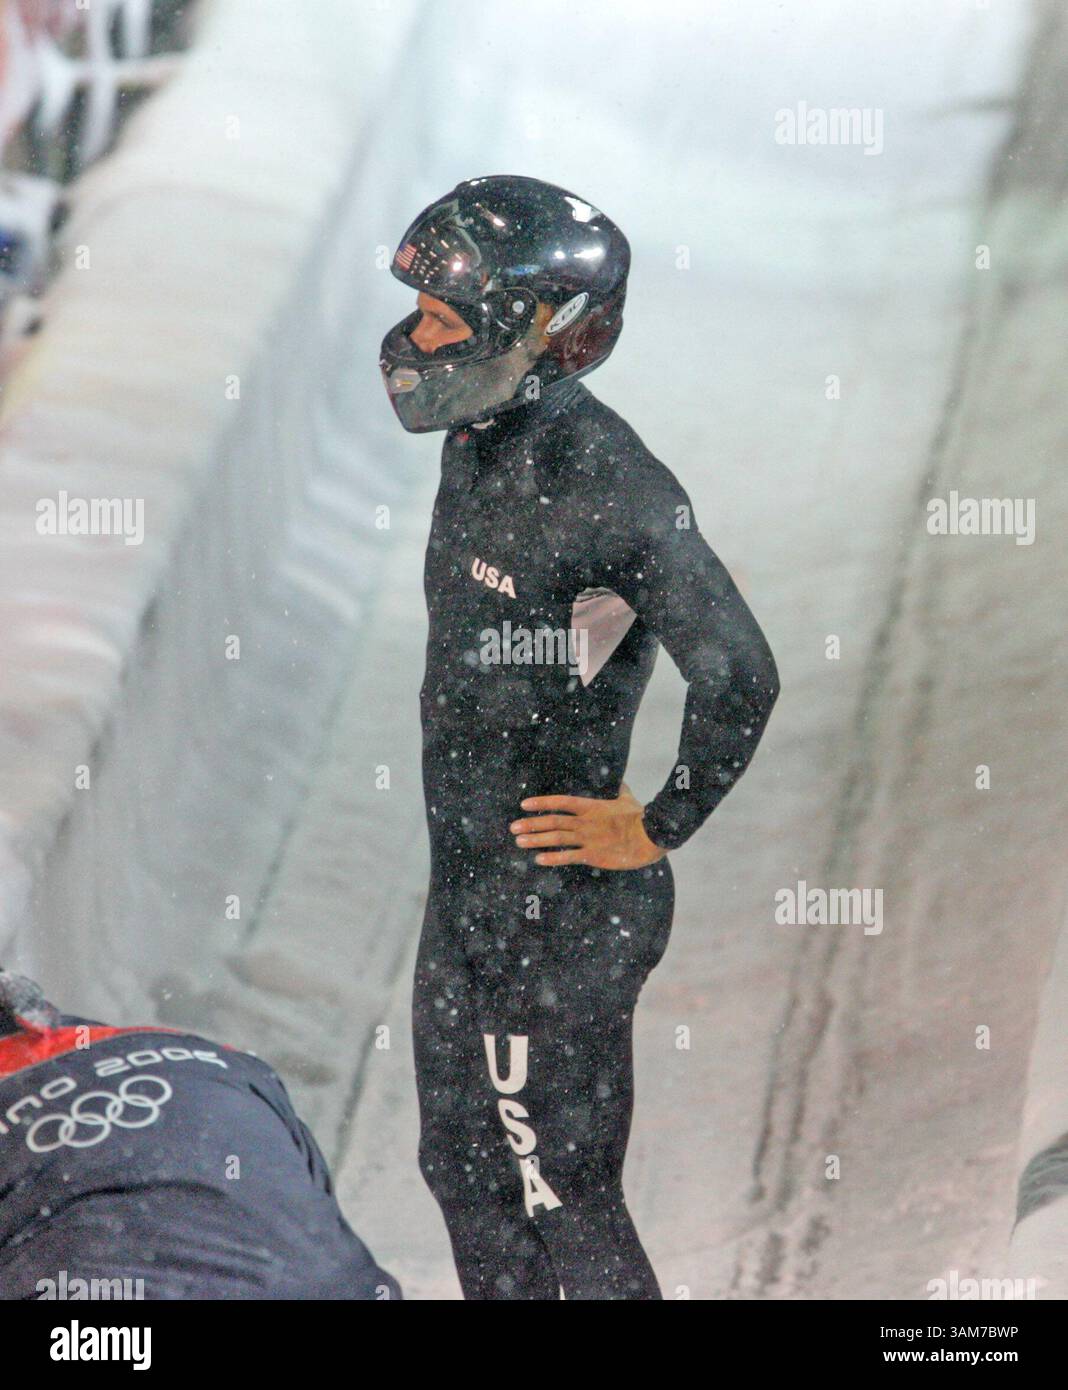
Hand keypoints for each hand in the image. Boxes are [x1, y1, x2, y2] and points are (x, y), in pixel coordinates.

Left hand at [509, 783, 665, 869]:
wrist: (650, 836)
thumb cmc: (640, 817)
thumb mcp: (626, 799)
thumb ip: (619, 791)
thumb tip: (620, 782)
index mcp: (591, 806)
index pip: (560, 802)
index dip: (541, 803)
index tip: (524, 805)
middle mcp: (585, 822)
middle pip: (552, 822)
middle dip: (531, 824)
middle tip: (513, 827)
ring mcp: (588, 839)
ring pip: (556, 838)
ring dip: (536, 839)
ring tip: (519, 841)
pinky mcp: (593, 855)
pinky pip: (568, 857)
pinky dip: (552, 858)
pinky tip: (538, 859)